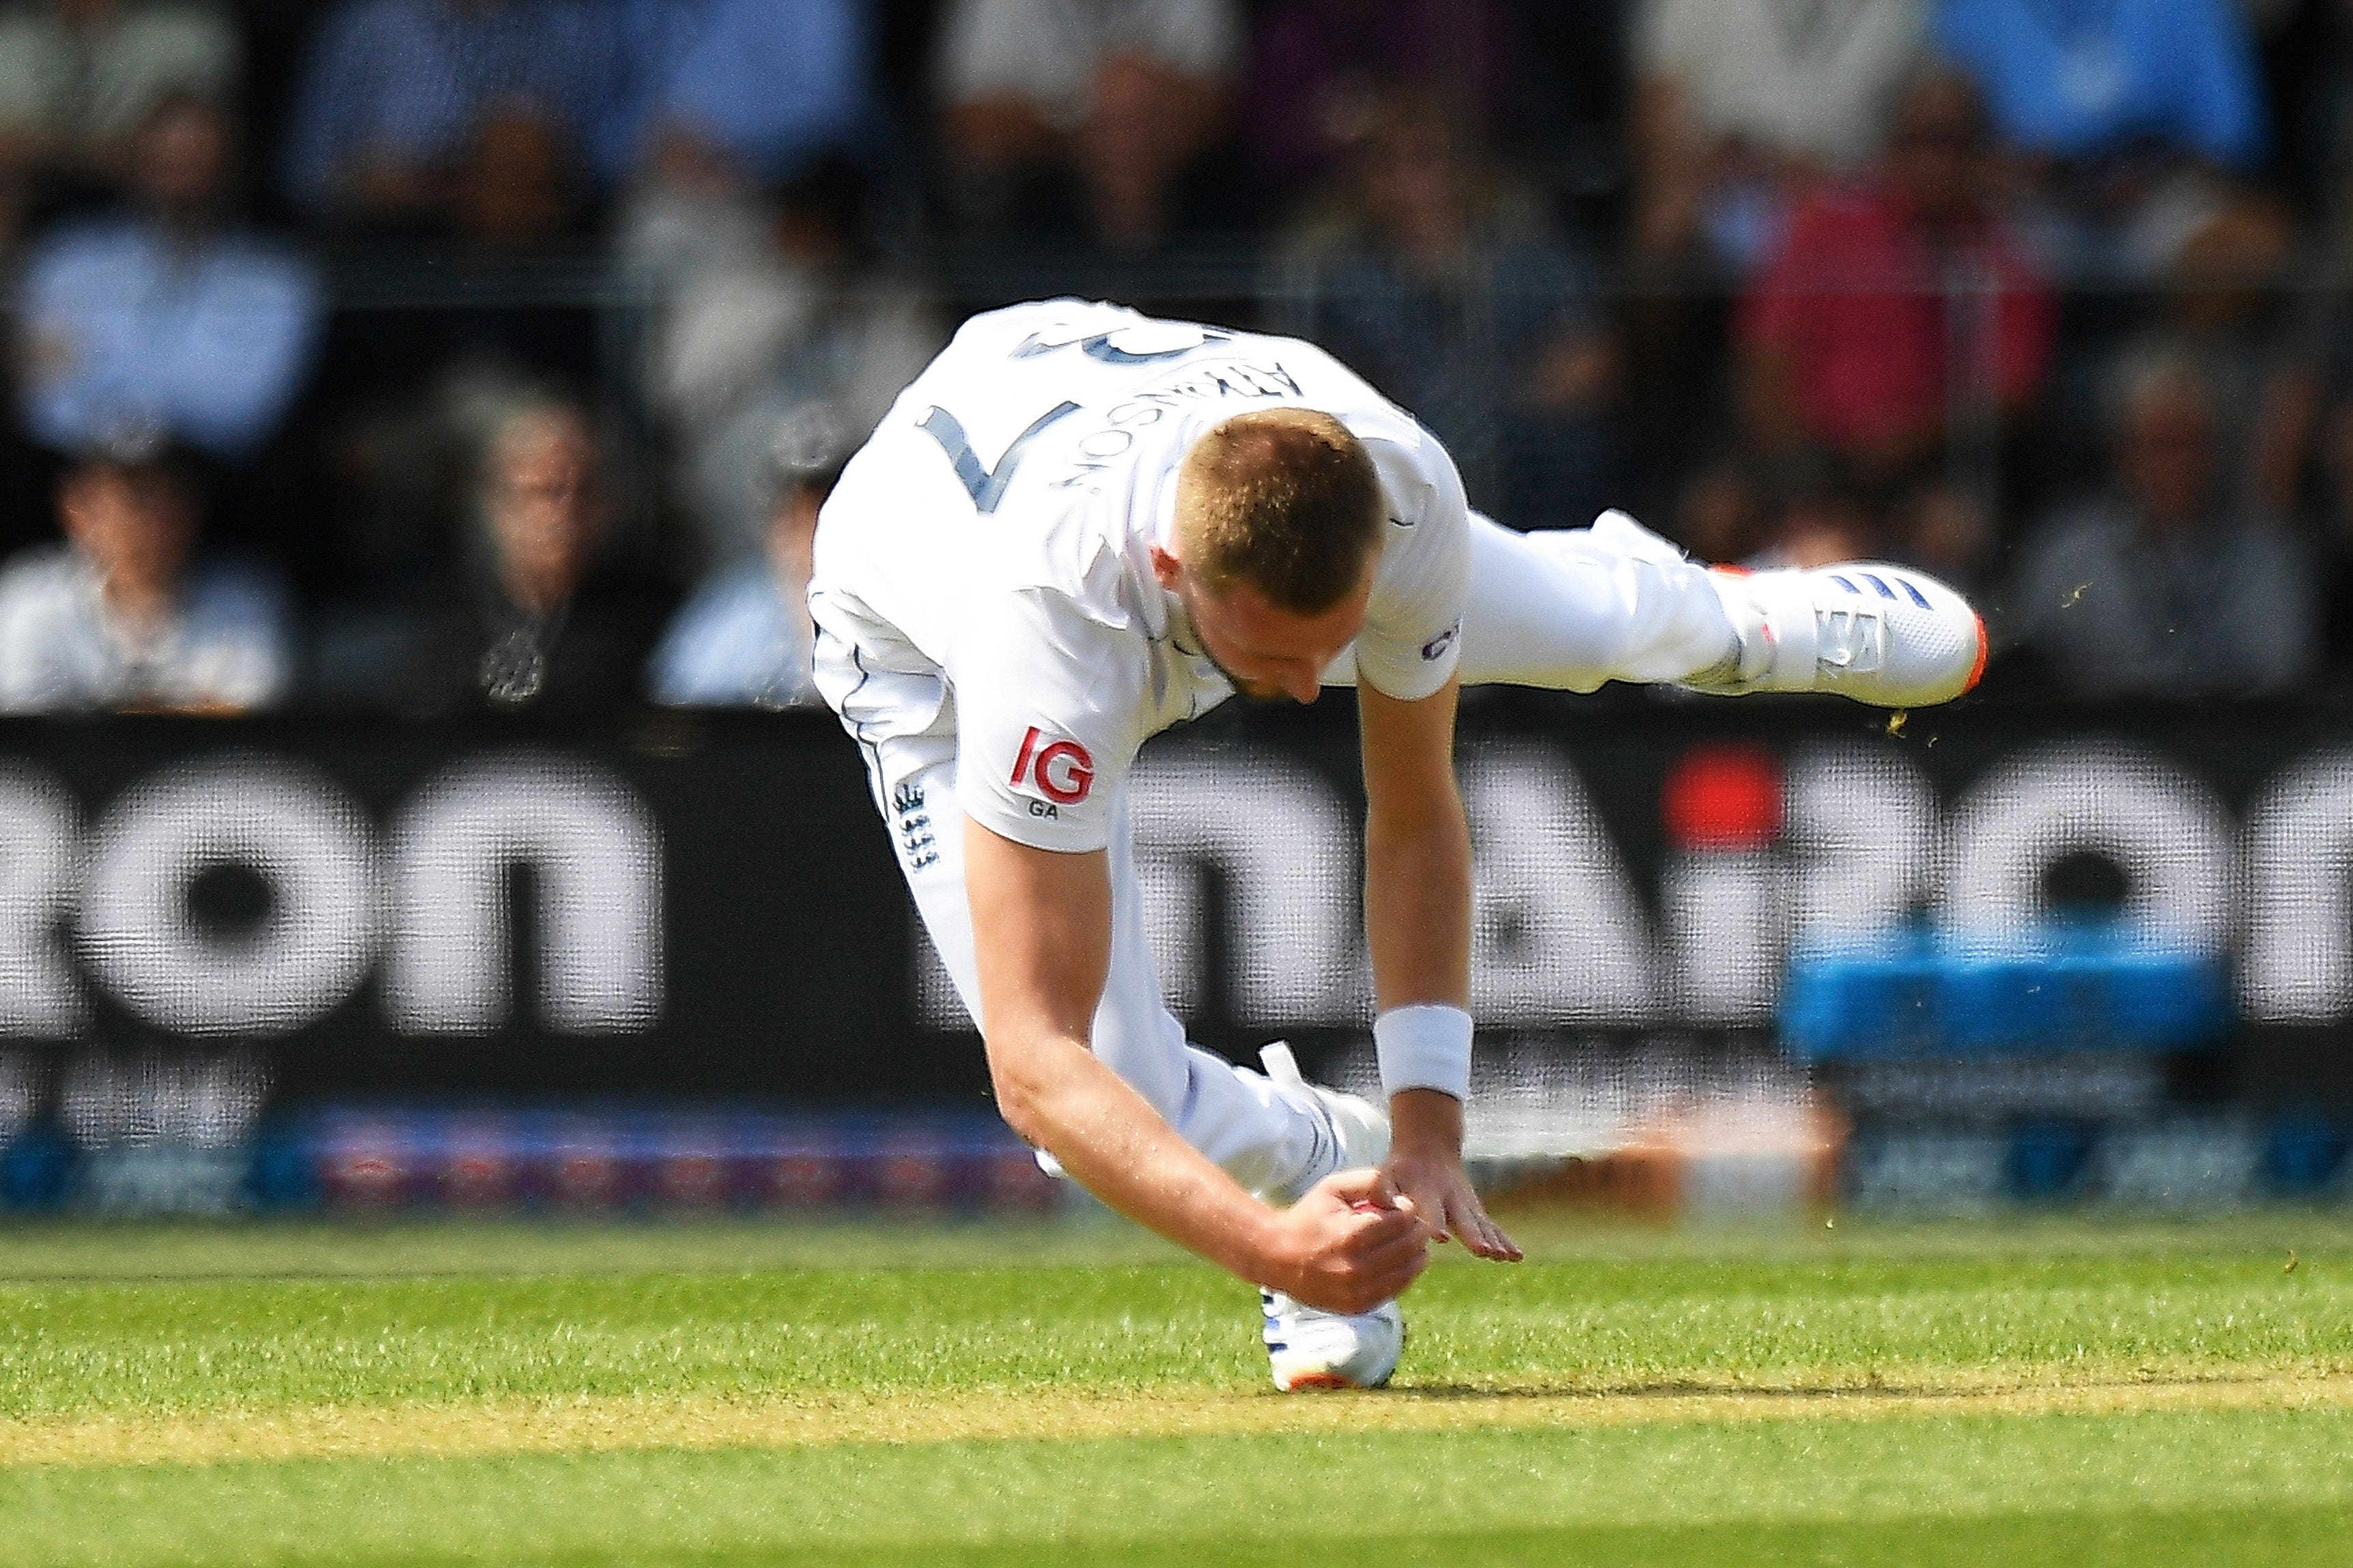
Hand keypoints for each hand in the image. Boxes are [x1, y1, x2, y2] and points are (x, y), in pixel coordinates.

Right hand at [1258, 1167, 1429, 1313]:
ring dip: (1416, 1254)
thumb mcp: (1333, 1187)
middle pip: (1410, 1247)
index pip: (1403, 1221)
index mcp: (1352, 1235)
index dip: (1408, 1209)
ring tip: (1410, 1242)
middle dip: (1417, 1231)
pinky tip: (1398, 1262)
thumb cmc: (1308, 1218)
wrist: (1278, 1257)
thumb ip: (1369, 1181)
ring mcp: (1358, 1291)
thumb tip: (1399, 1197)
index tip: (1401, 1206)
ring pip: (1408, 1272)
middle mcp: (1357, 1267)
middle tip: (1412, 1224)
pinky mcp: (1357, 1306)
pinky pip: (1394, 1290)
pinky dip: (1403, 1274)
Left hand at [1385, 1089, 1521, 1261]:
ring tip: (1502, 1257)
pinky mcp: (1475, 1211)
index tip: (1439, 1236)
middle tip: (1482, 1251)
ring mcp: (1465, 1204)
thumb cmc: (1400, 1169)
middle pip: (1462, 1218)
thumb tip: (1379, 1205)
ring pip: (1481, 1224)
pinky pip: (1491, 1227)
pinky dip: (1504, 1240)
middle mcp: (1449, 1197)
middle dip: (1471, 1235)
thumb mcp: (1385, 1174)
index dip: (1434, 1221)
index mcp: (1424, 1191)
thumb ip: (1381, 1190)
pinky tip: (1517, 1257)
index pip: (1429, 1208)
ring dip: (1492, 1240)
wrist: (1428, 1146)